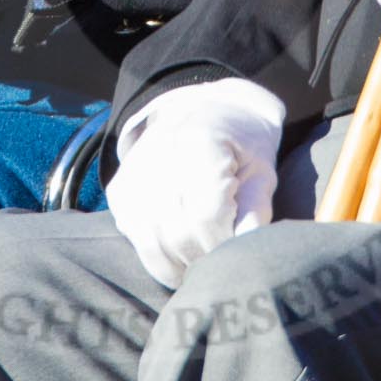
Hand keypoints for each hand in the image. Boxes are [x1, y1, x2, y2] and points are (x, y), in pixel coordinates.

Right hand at [107, 79, 284, 286]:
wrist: (207, 113)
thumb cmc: (241, 147)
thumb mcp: (261, 170)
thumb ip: (256, 209)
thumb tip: (246, 250)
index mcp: (198, 142)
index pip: (205, 215)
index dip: (222, 244)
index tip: (235, 254)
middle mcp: (157, 154)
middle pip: (176, 232)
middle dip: (202, 259)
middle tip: (220, 265)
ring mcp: (132, 173)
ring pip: (151, 241)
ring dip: (179, 265)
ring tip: (201, 267)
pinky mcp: (120, 191)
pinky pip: (135, 238)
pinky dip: (158, 257)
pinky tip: (179, 256)